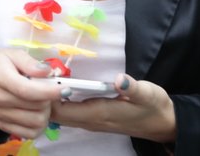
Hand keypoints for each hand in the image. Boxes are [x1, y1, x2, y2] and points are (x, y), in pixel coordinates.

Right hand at [0, 49, 61, 138]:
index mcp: (0, 77)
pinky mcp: (2, 125)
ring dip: (45, 113)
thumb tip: (48, 72)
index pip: (28, 90)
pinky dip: (38, 125)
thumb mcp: (13, 54)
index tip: (65, 89)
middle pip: (36, 107)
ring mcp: (0, 114)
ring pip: (35, 122)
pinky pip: (29, 134)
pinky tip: (35, 113)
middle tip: (47, 90)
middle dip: (48, 99)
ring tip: (41, 102)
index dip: (49, 92)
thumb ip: (31, 62)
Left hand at [50, 74, 175, 143]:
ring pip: (60, 115)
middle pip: (55, 114)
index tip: (40, 79)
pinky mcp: (93, 118)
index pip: (62, 110)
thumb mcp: (148, 94)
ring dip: (48, 100)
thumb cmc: (154, 107)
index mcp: (98, 113)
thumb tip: (121, 80)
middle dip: (41, 98)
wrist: (164, 124)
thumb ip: (133, 87)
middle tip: (35, 75)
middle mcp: (90, 120)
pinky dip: (58, 102)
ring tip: (41, 79)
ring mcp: (90, 121)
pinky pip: (68, 114)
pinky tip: (56, 87)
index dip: (46, 98)